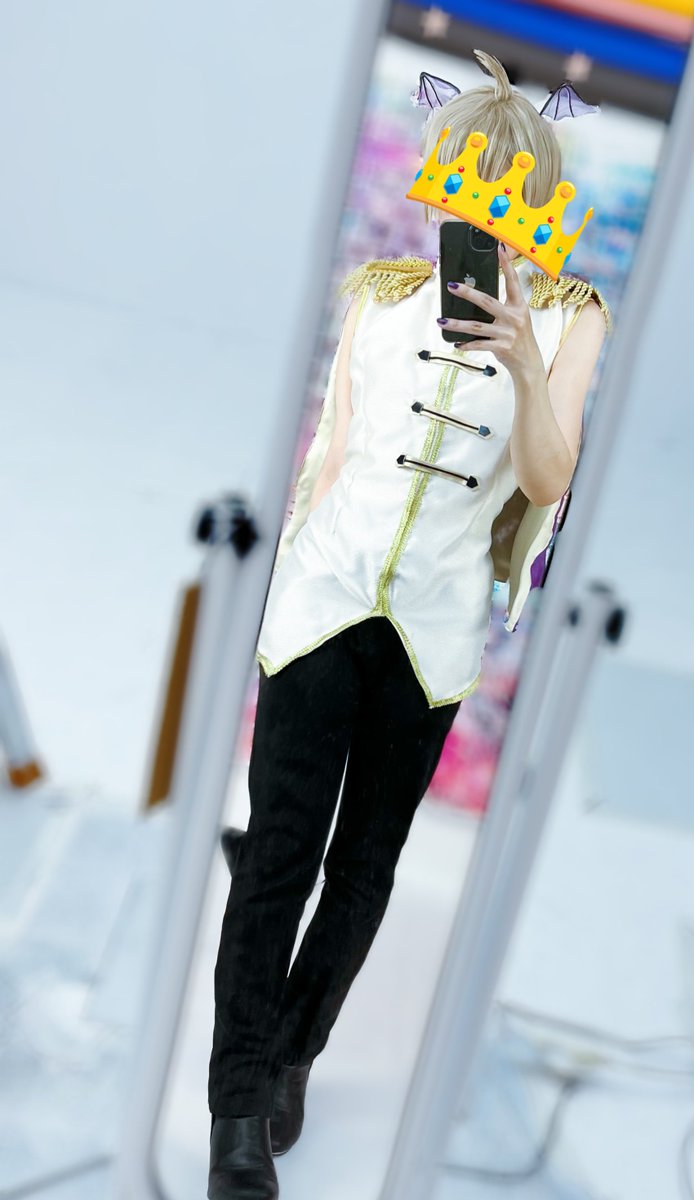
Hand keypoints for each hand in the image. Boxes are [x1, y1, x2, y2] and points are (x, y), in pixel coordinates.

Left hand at [437, 243, 543, 378]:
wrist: (528, 363)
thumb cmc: (519, 337)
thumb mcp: (516, 318)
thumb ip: (502, 308)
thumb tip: (476, 299)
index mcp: (518, 306)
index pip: (512, 281)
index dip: (506, 265)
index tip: (499, 249)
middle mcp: (514, 317)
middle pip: (487, 302)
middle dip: (468, 293)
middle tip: (452, 286)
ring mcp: (507, 333)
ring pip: (477, 327)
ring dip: (457, 324)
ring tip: (441, 321)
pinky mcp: (501, 347)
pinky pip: (479, 344)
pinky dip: (466, 344)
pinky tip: (456, 343)